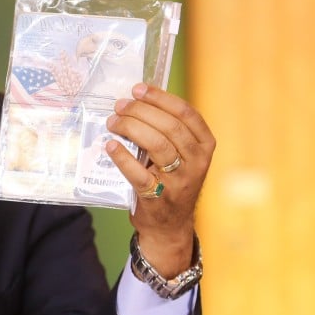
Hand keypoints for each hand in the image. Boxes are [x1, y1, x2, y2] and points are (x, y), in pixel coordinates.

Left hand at [104, 83, 215, 277]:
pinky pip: (139, 173)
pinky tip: (110, 145)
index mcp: (204, 146)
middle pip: (170, 127)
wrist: (169, 225)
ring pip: (157, 145)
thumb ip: (167, 131)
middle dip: (141, 111)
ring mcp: (180, 182)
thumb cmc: (170, 180)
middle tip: (119, 106)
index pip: (187, 114)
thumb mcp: (180, 155)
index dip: (161, 98)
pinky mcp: (158, 198)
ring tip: (112, 122)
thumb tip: (136, 100)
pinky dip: (122, 157)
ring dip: (131, 128)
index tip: (138, 89)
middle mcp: (197, 163)